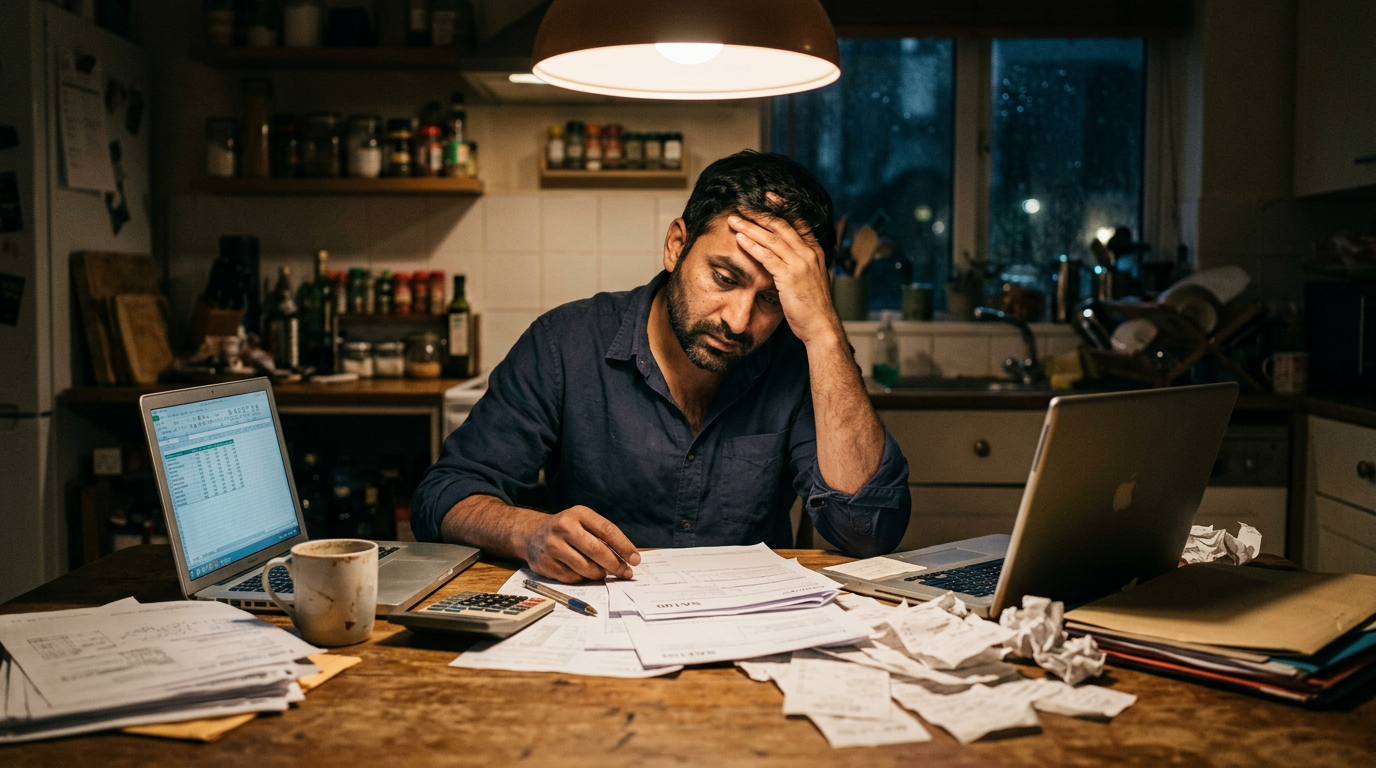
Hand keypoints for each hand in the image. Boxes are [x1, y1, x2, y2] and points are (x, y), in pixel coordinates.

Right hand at [518, 505, 640, 582]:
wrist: (531, 534)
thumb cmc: (566, 528)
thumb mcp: (583, 521)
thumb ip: (602, 535)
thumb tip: (626, 557)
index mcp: (578, 514)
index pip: (607, 531)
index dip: (624, 547)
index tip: (635, 559)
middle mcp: (564, 528)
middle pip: (597, 551)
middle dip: (615, 565)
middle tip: (626, 573)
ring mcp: (552, 546)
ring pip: (586, 568)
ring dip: (600, 574)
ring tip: (604, 572)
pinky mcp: (545, 564)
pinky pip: (572, 578)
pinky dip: (583, 578)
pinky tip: (585, 574)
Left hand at [726, 201, 841, 344]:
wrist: (820, 325)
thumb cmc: (811, 305)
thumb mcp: (808, 278)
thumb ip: (797, 263)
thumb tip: (782, 256)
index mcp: (814, 251)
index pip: (796, 221)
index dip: (781, 207)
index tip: (766, 196)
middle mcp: (809, 252)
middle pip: (781, 225)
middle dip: (759, 214)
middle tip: (741, 207)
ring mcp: (800, 263)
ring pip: (771, 238)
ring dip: (750, 227)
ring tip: (733, 220)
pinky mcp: (789, 275)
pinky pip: (767, 256)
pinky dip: (752, 246)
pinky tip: (739, 239)